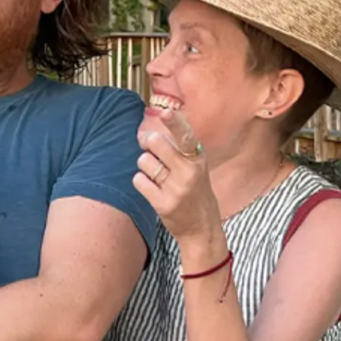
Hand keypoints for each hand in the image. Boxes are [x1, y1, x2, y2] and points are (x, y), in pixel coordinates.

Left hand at [133, 108, 222, 244]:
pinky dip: (141, 182)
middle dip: (148, 143)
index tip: (166, 113)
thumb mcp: (196, 168)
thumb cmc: (195, 192)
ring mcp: (176, 189)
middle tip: (149, 148)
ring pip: (143, 161)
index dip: (175, 123)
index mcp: (198, 159)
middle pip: (155, 143)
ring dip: (144, 166)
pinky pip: (139, 181)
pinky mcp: (163, 204)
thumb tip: (147, 134)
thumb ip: (178, 150)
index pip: (186, 136)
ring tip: (156, 176)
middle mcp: (189, 172)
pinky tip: (152, 189)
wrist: (202, 228)